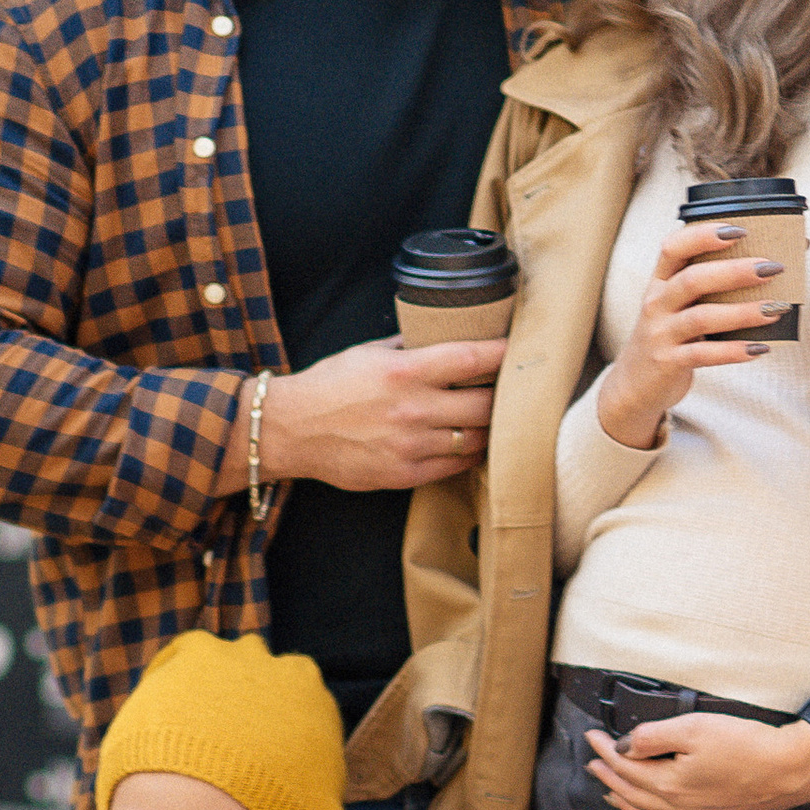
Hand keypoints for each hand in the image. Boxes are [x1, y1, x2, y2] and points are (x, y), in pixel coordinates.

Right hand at [255, 336, 505, 492]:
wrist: (291, 429)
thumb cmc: (329, 386)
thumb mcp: (369, 353)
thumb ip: (411, 347)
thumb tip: (448, 335)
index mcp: (404, 371)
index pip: (471, 359)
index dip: (503, 354)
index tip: (519, 350)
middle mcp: (412, 409)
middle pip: (485, 405)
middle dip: (504, 397)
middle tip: (512, 391)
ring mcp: (410, 446)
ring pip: (476, 439)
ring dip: (490, 428)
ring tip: (497, 419)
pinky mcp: (404, 474)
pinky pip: (455, 466)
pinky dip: (470, 454)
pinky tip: (473, 443)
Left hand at [584, 713, 809, 809]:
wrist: (792, 769)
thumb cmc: (747, 745)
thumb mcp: (695, 727)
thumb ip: (652, 736)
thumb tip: (623, 746)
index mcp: (669, 785)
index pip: (625, 767)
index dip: (604, 750)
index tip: (592, 736)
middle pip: (632, 795)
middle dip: (608, 776)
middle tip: (593, 762)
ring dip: (625, 804)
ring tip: (610, 792)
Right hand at [593, 224, 786, 448]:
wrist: (634, 385)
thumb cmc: (670, 335)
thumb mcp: (678, 305)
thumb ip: (709, 286)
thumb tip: (771, 265)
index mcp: (660, 281)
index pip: (674, 247)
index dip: (704, 235)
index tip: (740, 230)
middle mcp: (656, 303)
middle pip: (693, 279)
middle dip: (735, 271)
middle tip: (772, 268)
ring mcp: (660, 334)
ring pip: (701, 317)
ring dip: (743, 312)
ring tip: (776, 309)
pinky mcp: (668, 362)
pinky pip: (704, 354)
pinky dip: (734, 351)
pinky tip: (760, 348)